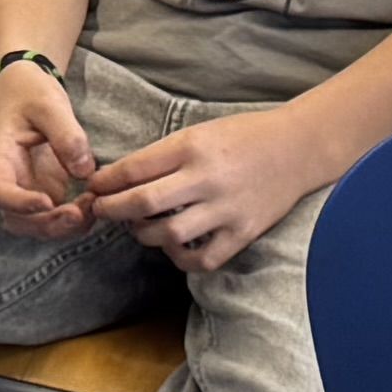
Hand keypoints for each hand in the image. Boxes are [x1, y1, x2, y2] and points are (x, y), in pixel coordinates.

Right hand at [0, 63, 96, 236]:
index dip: (18, 203)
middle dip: (49, 224)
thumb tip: (83, 171)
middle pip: (17, 220)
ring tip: (93, 206)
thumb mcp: (48, 104)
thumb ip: (66, 134)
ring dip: (64, 226)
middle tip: (82, 212)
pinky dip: (74, 218)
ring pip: (36, 225)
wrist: (25, 89)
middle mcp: (7, 179)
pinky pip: (55, 216)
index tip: (47, 202)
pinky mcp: (44, 190)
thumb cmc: (28, 92)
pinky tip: (94, 202)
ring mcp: (26, 188)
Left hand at [86, 105, 332, 276]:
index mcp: (192, 147)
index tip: (94, 187)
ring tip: (139, 227)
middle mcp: (207, 179)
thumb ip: (164, 155)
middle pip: (143, 203)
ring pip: (168, 235)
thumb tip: (121, 177)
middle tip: (102, 211)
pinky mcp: (243, 232)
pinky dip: (180, 258)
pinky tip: (173, 247)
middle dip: (113, 210)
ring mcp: (226, 209)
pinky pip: (202, 259)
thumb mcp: (199, 132)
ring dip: (144, 235)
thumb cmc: (243, 136)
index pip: (135, 169)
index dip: (106, 181)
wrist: (297, 148)